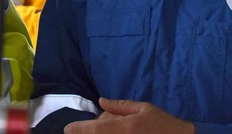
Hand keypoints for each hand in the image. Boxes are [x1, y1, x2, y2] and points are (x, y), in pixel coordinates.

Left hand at [63, 98, 194, 133]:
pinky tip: (121, 131)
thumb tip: (101, 101)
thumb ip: (121, 106)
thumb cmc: (163, 124)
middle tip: (101, 124)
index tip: (68, 129)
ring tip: (120, 127)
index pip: (95, 129)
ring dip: (100, 133)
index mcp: (126, 127)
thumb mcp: (144, 109)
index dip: (78, 129)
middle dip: (92, 131)